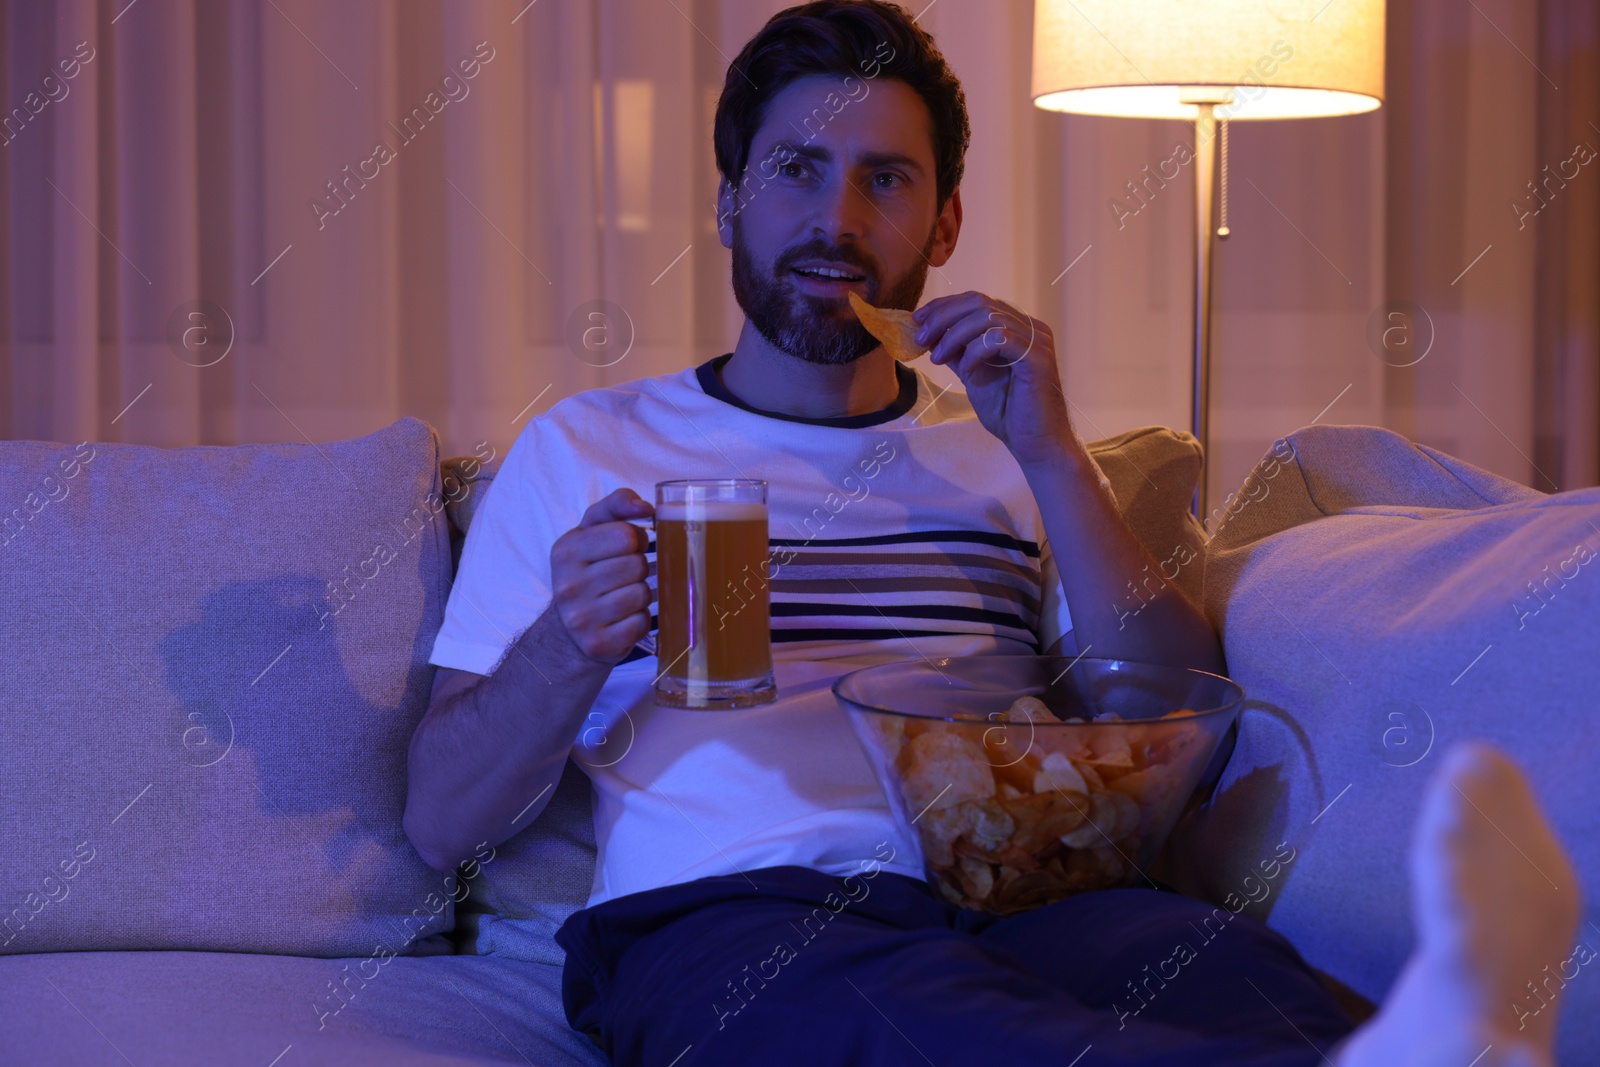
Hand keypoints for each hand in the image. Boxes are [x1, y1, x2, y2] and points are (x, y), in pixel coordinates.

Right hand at [549, 488, 653, 664]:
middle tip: (625, 575)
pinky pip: (641, 623)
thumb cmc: (588, 571)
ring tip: (624, 595)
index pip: (626, 535)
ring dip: (641, 594)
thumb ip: (616, 505)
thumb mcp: (592, 531)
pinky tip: (624, 618)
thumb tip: (646, 506)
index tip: (628, 548)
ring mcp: (582, 618)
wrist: (568, 630)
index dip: (637, 540)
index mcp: (566, 551)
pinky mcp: (599, 644)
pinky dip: (639, 619)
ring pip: (642, 594)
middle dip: (639, 568)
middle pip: (637, 565)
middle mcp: (569, 585)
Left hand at [913, 292, 1075, 466]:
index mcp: (1016, 327)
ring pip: (987, 317)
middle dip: (943, 317)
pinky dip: (975, 352)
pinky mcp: (1038, 357)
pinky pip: (999, 339)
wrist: (1033, 443)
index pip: (977, 301)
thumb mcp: (974, 376)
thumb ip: (958, 353)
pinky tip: (967, 371)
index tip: (918, 319)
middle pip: (979, 302)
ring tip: (938, 359)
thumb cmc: (1009, 413)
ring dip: (954, 336)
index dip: (944, 306)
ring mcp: (1036, 340)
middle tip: (921, 338)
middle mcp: (1030, 327)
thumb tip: (931, 335)